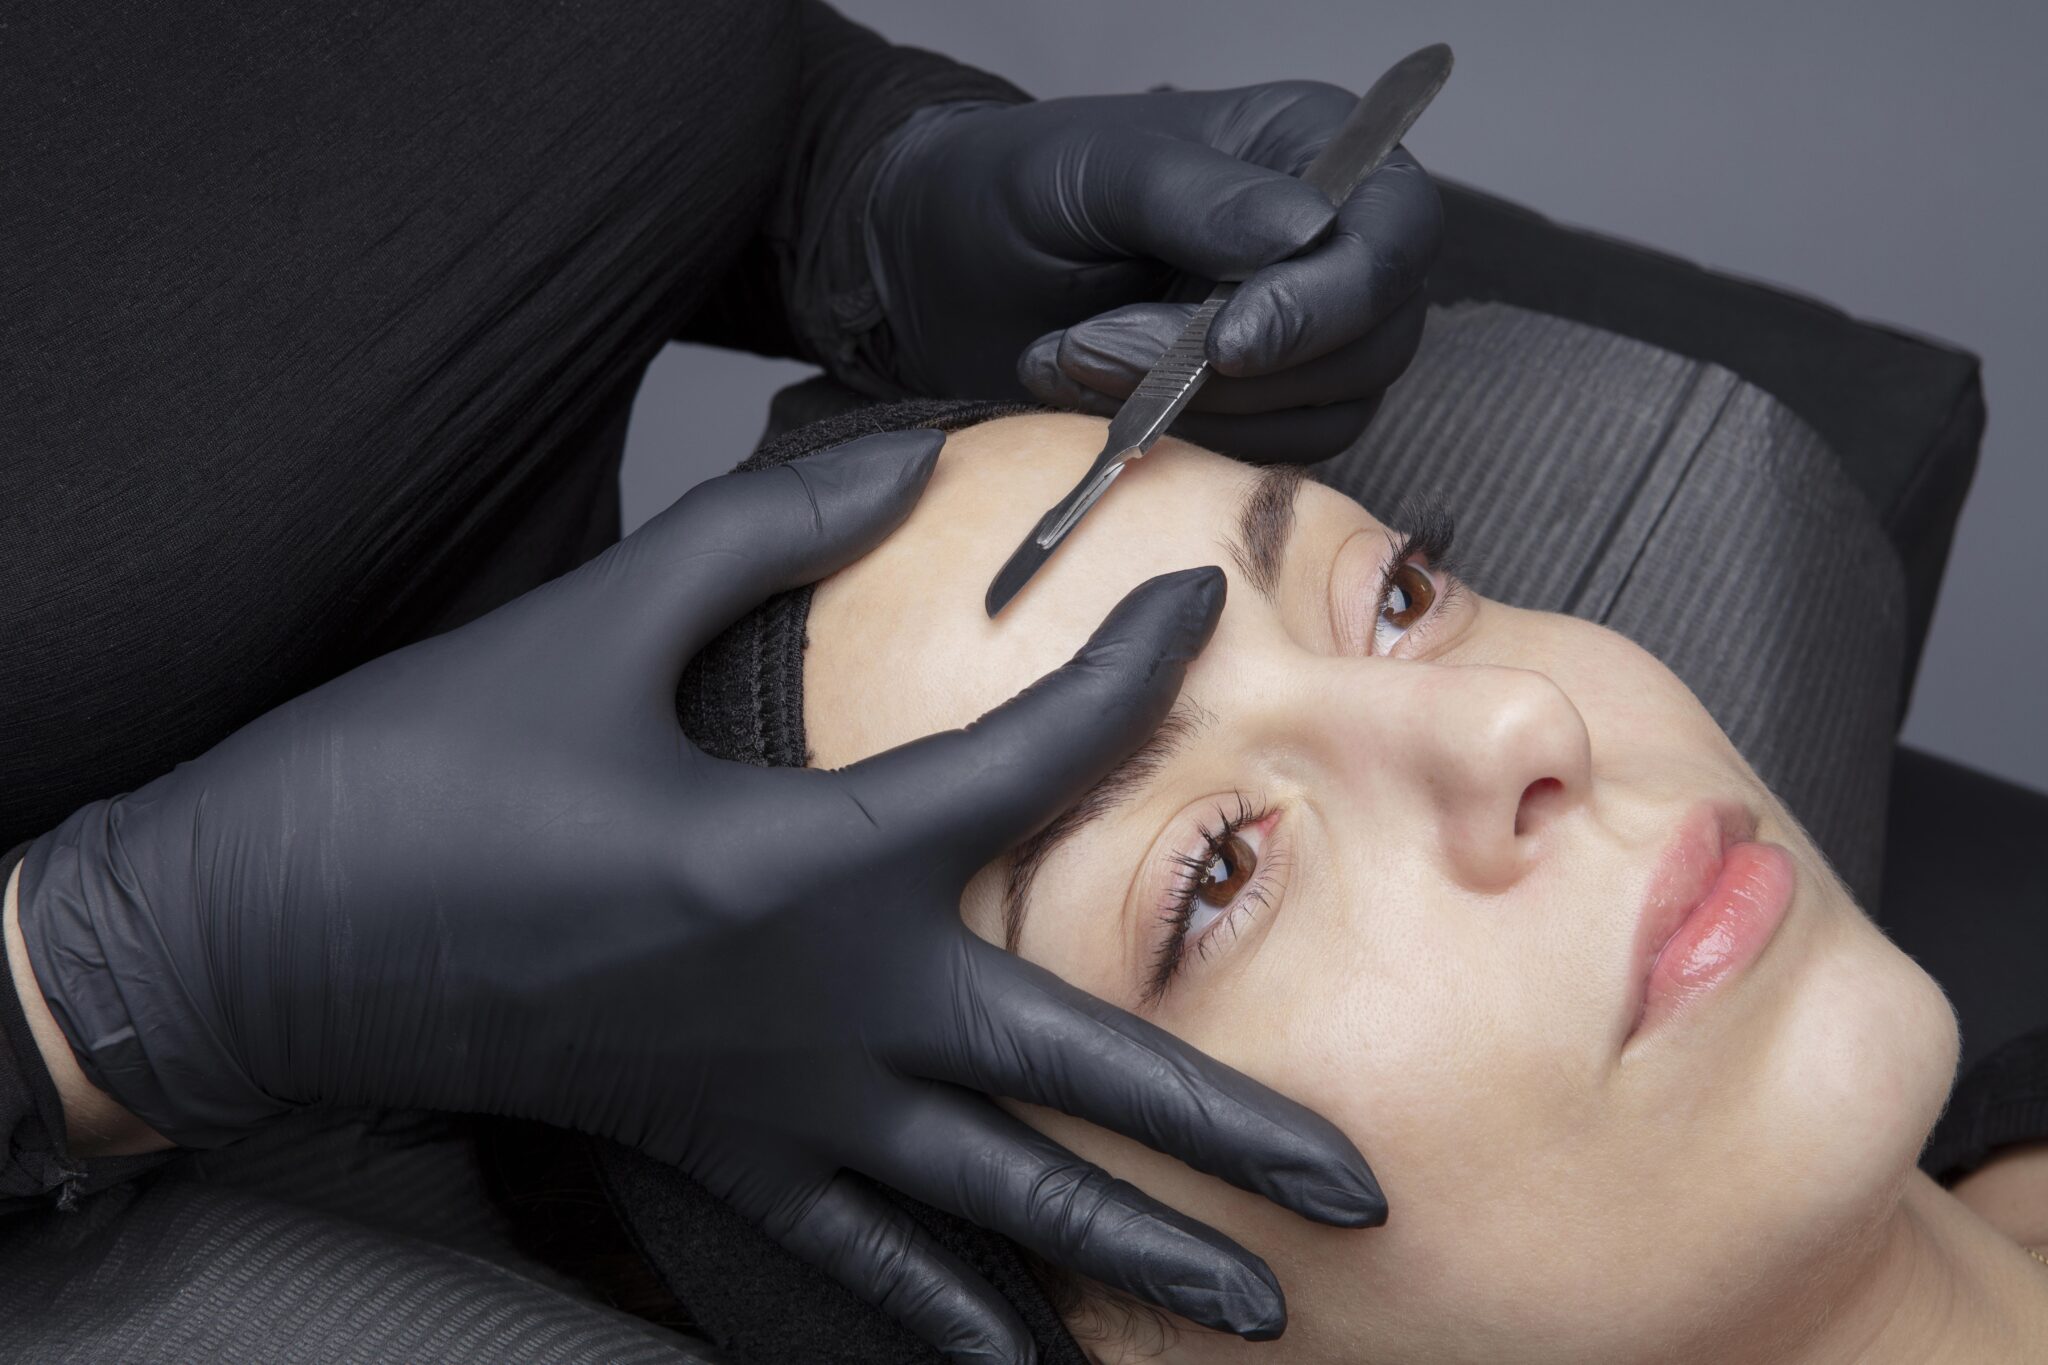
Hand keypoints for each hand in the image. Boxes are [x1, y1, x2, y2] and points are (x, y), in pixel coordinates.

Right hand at [18, 429, 1384, 1361]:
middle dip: (1228, 1132)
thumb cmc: (429, 772)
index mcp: (805, 856)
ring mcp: (777, 1099)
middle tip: (1360, 1187)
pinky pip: (859, 1254)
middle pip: (1070, 1075)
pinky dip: (953, 1318)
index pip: (1025, 761)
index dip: (1124, 674)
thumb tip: (892, 456)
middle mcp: (822, 1001)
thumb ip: (763, 531)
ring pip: (992, 1198)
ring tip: (1259, 1308)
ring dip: (1133, 1254)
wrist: (271, 933)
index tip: (1194, 610)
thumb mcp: (598, 618)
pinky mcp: (717, 1152)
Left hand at [865, 82, 1441, 461]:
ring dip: (1195, 411)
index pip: (1394, 232)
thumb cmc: (1007, 191)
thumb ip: (1197, 198)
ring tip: (1072, 362)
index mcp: (1311, 148)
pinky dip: (1183, 445)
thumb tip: (1306, 229)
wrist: (934, 271)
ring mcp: (1303, 335)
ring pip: (1325, 411)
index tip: (1229, 341)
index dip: (1328, 300)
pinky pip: (1270, 456)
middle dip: (1234, 369)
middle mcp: (1330, 244)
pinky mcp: (1260, 410)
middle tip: (1094, 349)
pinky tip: (1094, 402)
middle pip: (1372, 339)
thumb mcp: (1092, 172)